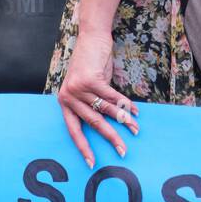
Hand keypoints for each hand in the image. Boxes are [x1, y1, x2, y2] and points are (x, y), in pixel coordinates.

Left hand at [57, 30, 137, 167]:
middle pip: (93, 124)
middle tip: (122, 151)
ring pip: (106, 111)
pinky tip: (135, 111)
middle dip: (110, 138)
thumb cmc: (89, 65)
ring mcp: (79, 88)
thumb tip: (109, 124)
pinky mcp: (91, 80)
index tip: (91, 163)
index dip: (83, 147)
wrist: (91, 38)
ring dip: (123, 121)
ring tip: (135, 129)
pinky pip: (113, 97)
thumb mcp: (86, 87)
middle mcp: (69, 97)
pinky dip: (126, 105)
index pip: (73, 130)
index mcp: (64, 102)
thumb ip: (92, 104)